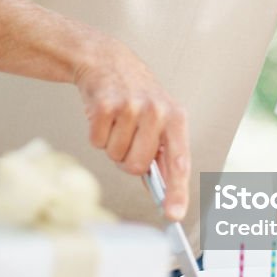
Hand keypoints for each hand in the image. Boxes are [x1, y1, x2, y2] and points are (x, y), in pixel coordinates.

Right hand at [74, 37, 189, 219]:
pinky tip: (104, 116)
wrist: (109, 62)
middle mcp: (157, 111)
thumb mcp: (160, 120)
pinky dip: (97, 135)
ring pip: (116, 155)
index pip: (179, 162)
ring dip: (112, 145)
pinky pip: (97, 142)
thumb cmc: (137, 97)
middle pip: (137, 166)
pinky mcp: (104, 105)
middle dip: (128, 160)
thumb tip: (166, 195)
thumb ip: (162, 156)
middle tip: (128, 139)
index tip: (174, 214)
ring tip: (118, 123)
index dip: (177, 191)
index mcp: (176, 118)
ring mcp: (130, 107)